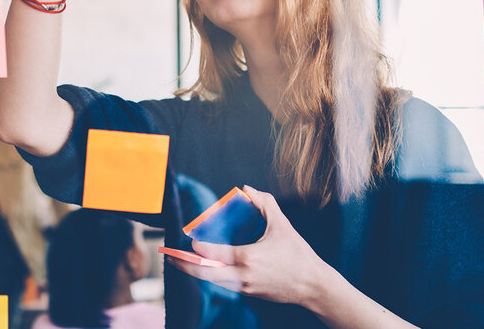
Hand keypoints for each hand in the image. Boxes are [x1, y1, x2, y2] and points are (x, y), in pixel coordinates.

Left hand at [170, 185, 332, 306]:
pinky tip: (207, 268)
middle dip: (185, 266)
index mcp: (249, 258)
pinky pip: (226, 284)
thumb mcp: (282, 226)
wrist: (313, 286)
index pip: (215, 254)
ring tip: (183, 263)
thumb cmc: (298, 255)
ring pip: (214, 281)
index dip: (199, 249)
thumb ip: (265, 204)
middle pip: (205, 274)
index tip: (191, 241)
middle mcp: (243, 276)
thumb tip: (248, 189)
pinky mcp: (249, 294)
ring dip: (197, 272)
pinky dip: (213, 276)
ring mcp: (245, 288)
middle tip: (170, 259)